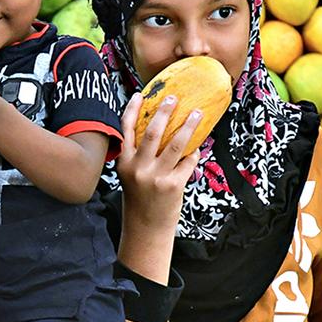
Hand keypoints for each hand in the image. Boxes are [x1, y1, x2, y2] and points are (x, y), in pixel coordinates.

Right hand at [116, 93, 202, 234]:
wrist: (146, 227)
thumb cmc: (139, 198)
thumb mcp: (130, 174)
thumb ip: (138, 154)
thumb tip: (158, 127)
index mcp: (124, 162)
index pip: (126, 130)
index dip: (132, 110)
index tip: (140, 94)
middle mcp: (138, 168)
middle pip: (153, 132)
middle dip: (165, 112)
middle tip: (174, 98)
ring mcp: (156, 177)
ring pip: (176, 144)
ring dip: (189, 126)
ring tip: (197, 113)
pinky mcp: (173, 185)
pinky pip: (187, 162)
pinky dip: (194, 153)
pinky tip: (197, 147)